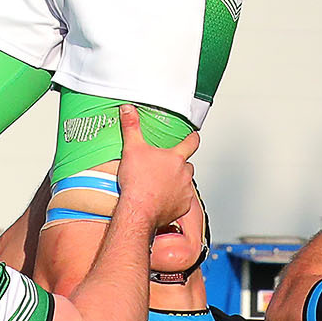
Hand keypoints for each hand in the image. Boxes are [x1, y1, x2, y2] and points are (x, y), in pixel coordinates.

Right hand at [114, 104, 199, 232]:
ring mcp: (185, 191)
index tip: (193, 137)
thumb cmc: (137, 183)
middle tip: (164, 168)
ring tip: (161, 185)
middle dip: (179, 165)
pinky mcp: (182, 207)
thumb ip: (131, 126)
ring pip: (186, 183)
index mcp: (175, 158)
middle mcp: (184, 174)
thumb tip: (128, 109)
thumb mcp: (132, 149)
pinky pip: (183, 201)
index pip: (192, 142)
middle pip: (187, 165)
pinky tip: (163, 200)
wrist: (138, 211)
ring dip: (178, 183)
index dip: (193, 138)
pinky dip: (176, 200)